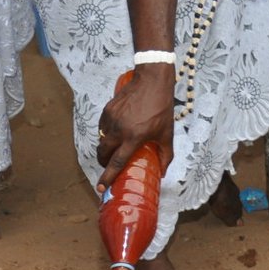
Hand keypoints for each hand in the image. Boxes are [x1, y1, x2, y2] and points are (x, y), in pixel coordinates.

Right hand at [95, 64, 175, 190]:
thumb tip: (162, 172)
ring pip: (101, 140)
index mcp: (134, 137)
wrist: (152, 81)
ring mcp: (111, 119)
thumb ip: (166, 155)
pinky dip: (106, 133)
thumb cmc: (161, 107)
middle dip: (103, 162)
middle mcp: (119, 130)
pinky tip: (115, 132)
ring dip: (105, 147)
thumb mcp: (167, 133)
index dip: (108, 177)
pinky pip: (102, 126)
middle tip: (109, 165)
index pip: (117, 162)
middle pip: (103, 153)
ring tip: (115, 147)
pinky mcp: (108, 109)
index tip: (100, 188)